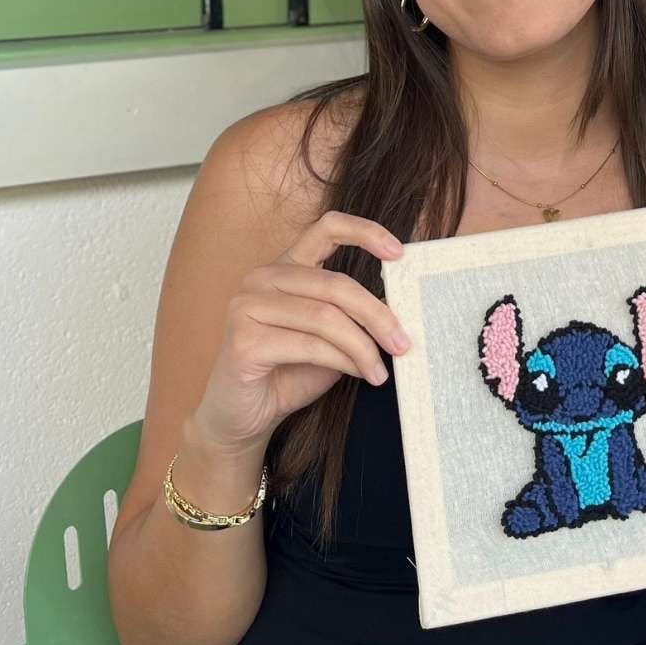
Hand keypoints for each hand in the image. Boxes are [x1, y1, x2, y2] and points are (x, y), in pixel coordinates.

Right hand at [189, 212, 405, 454]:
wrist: (245, 417)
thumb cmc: (291, 372)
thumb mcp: (333, 337)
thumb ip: (356, 315)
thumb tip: (401, 305)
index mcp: (287, 266)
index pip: (327, 227)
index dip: (366, 233)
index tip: (399, 252)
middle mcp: (263, 278)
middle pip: (335, 284)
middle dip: (376, 315)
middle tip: (402, 343)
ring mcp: (248, 305)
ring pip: (325, 317)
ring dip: (362, 346)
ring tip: (380, 369)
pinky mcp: (243, 339)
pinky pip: (309, 345)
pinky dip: (343, 361)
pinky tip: (359, 374)